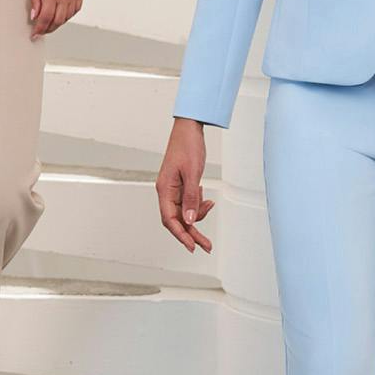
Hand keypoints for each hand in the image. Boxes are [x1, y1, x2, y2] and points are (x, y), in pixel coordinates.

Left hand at [30, 0, 84, 37]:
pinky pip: (74, 12)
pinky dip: (66, 18)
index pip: (45, 18)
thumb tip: (34, 15)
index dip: (39, 29)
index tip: (35, 33)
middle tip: (41, 31)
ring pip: (66, 19)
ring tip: (49, 25)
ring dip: (56, 25)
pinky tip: (60, 16)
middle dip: (48, 29)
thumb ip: (35, 0)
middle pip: (56, 22)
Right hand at [157, 118, 215, 252]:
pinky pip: (187, 203)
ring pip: (183, 213)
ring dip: (197, 216)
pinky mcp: (180, 185)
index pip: (170, 219)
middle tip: (206, 246)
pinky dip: (198, 205)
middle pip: (177, 220)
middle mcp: (166, 191)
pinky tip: (206, 199)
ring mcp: (173, 189)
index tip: (192, 246)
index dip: (181, 235)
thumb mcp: (193, 173)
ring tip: (210, 207)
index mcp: (164, 189)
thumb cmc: (187, 146)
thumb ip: (191, 198)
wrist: (189, 128)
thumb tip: (190, 220)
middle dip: (192, 233)